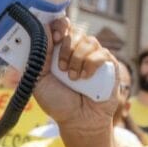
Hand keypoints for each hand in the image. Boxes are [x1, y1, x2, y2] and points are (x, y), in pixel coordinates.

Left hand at [32, 16, 116, 135]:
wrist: (77, 120)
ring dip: (77, 59)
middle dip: (66, 48)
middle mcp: (77, 50)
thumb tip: (43, 31)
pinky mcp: (108, 64)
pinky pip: (101, 54)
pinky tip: (85, 78)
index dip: (59, 26)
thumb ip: (39, 55)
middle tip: (61, 68)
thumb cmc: (58, 102)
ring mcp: (93, 56)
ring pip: (88, 41)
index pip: (61, 26)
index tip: (55, 37)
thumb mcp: (39, 79)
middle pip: (74, 31)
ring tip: (73, 78)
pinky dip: (91, 65)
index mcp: (59, 51)